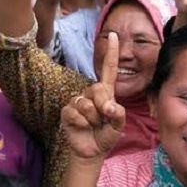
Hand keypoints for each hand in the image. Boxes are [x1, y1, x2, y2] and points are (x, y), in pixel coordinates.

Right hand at [60, 32, 125, 159]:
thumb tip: (109, 106)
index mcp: (106, 92)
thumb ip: (118, 114)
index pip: (109, 69)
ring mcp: (78, 101)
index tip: (114, 35)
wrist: (92, 151)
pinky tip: (82, 127)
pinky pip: (74, 112)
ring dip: (92, 119)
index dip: (112, 52)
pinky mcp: (67, 112)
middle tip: (104, 119)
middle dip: (103, 105)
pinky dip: (81, 123)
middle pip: (97, 89)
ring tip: (93, 125)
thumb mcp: (118, 125)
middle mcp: (91, 93)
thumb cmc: (106, 135)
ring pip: (86, 104)